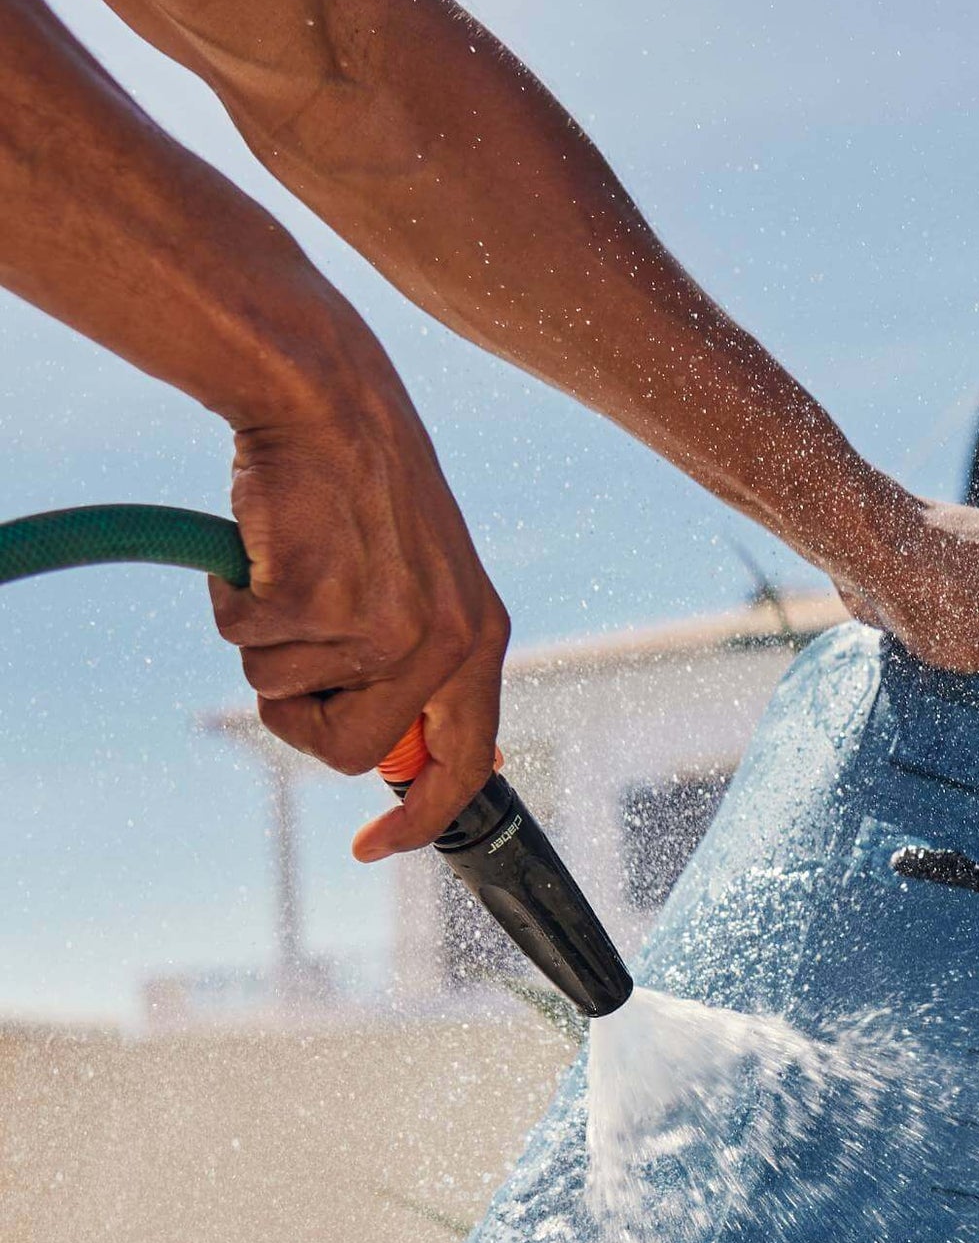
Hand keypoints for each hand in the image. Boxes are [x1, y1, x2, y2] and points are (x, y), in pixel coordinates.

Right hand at [205, 340, 509, 859]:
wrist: (325, 396)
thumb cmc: (361, 489)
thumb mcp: (424, 581)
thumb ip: (418, 665)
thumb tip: (398, 755)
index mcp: (480, 639)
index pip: (464, 765)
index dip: (418, 818)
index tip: (377, 845)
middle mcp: (445, 641)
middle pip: (349, 752)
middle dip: (299, 719)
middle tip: (285, 657)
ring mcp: (382, 625)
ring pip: (286, 693)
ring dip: (264, 641)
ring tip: (290, 568)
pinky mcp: (318, 601)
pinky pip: (246, 643)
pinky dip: (234, 601)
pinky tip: (264, 546)